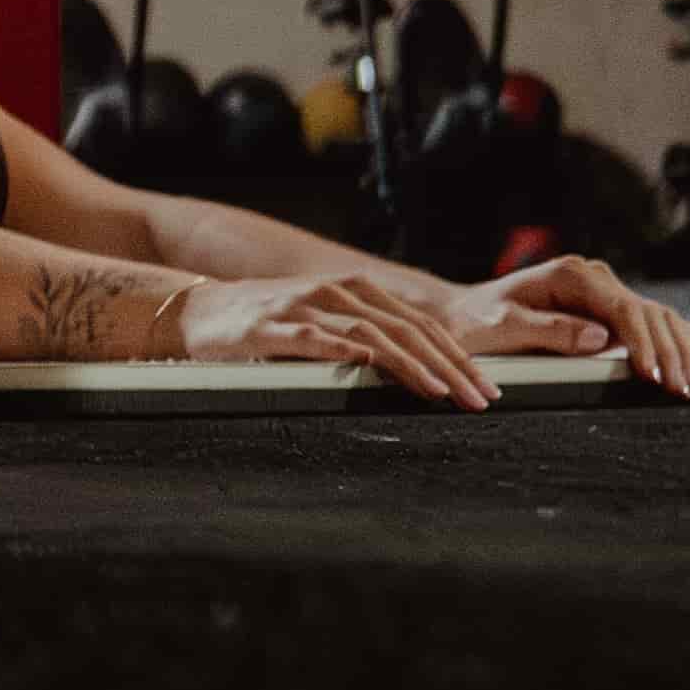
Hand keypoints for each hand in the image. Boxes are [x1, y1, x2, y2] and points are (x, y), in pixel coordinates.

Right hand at [174, 271, 499, 408]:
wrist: (201, 311)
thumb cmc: (268, 325)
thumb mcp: (327, 324)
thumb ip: (368, 337)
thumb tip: (425, 370)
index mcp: (358, 291)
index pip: (422, 324)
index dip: (459, 356)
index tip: (488, 386)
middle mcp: (338, 292)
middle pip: (408, 329)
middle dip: (450, 366)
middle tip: (480, 398)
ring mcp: (307, 307)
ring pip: (372, 333)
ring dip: (411, 363)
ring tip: (439, 391)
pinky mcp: (274, 326)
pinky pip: (315, 337)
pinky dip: (345, 349)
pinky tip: (368, 365)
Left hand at [472, 250, 689, 397]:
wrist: (467, 314)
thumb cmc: (478, 321)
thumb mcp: (504, 327)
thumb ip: (549, 330)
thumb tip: (600, 338)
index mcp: (570, 276)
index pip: (622, 308)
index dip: (643, 343)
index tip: (653, 375)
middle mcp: (594, 278)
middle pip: (648, 313)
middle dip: (669, 353)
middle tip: (681, 391)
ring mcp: (604, 292)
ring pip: (658, 317)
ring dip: (680, 350)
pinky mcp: (608, 310)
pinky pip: (651, 323)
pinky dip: (677, 339)